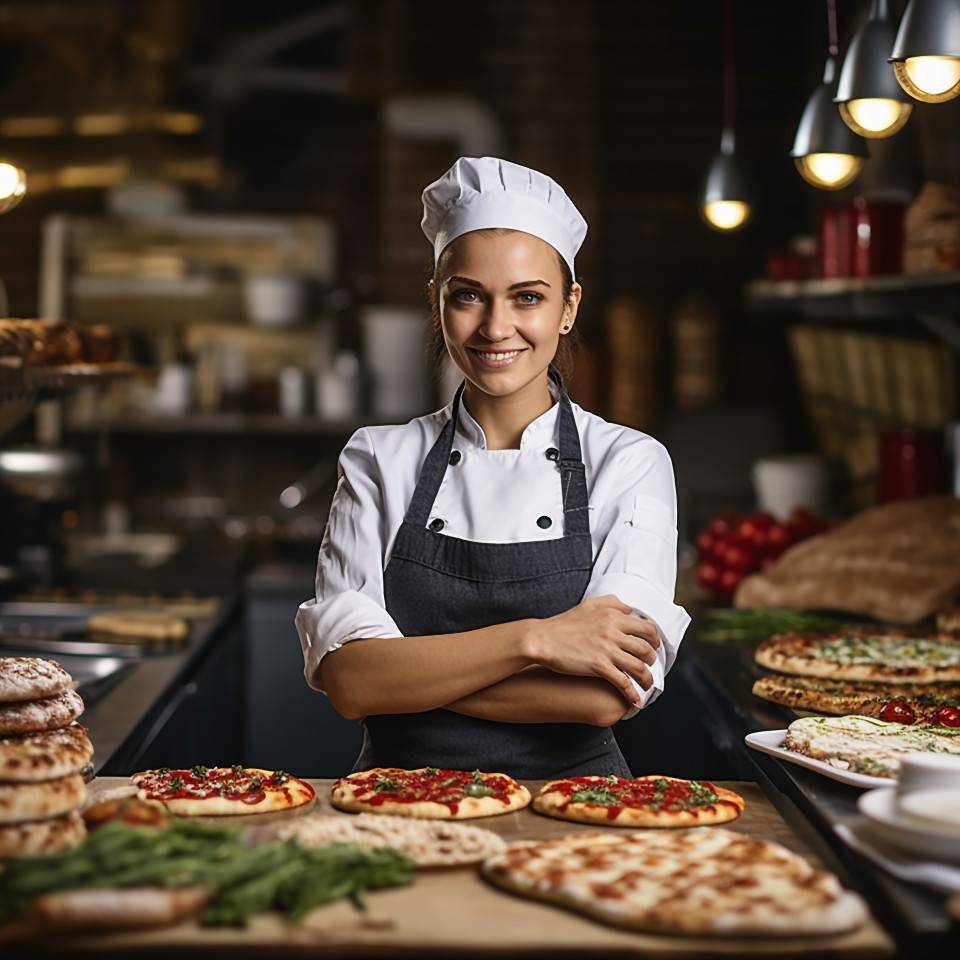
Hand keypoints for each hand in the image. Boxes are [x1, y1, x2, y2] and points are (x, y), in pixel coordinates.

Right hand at [524, 595, 660, 704]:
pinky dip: (632, 692)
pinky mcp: (598, 666)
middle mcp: (613, 631)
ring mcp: (606, 649)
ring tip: (646, 683)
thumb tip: (629, 608)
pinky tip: (635, 699)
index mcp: (613, 616)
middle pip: (646, 647)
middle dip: (653, 659)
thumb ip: (612, 602)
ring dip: (647, 677)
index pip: (647, 627)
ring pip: (639, 666)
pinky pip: (623, 682)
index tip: (653, 646)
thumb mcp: (589, 604)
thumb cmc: (563, 623)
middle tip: (650, 664)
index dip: (655, 639)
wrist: (542, 639)